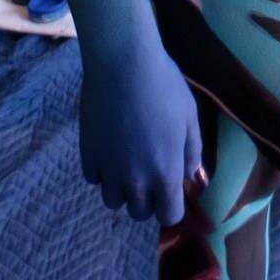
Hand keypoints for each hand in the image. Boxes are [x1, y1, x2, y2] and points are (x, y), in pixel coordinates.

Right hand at [78, 41, 204, 226]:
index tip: (170, 189)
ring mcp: (108, 169)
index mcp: (165, 174)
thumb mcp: (189, 117)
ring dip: (122, 188)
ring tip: (127, 161)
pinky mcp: (87, 155)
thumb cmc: (164, 87)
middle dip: (147, 199)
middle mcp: (135, 181)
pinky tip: (109, 147)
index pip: (168, 216)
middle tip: (149, 172)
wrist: (123, 64)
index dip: (171, 205)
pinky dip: (101, 170)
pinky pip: (93, 178)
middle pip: (139, 213)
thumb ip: (192, 151)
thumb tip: (190, 175)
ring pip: (113, 201)